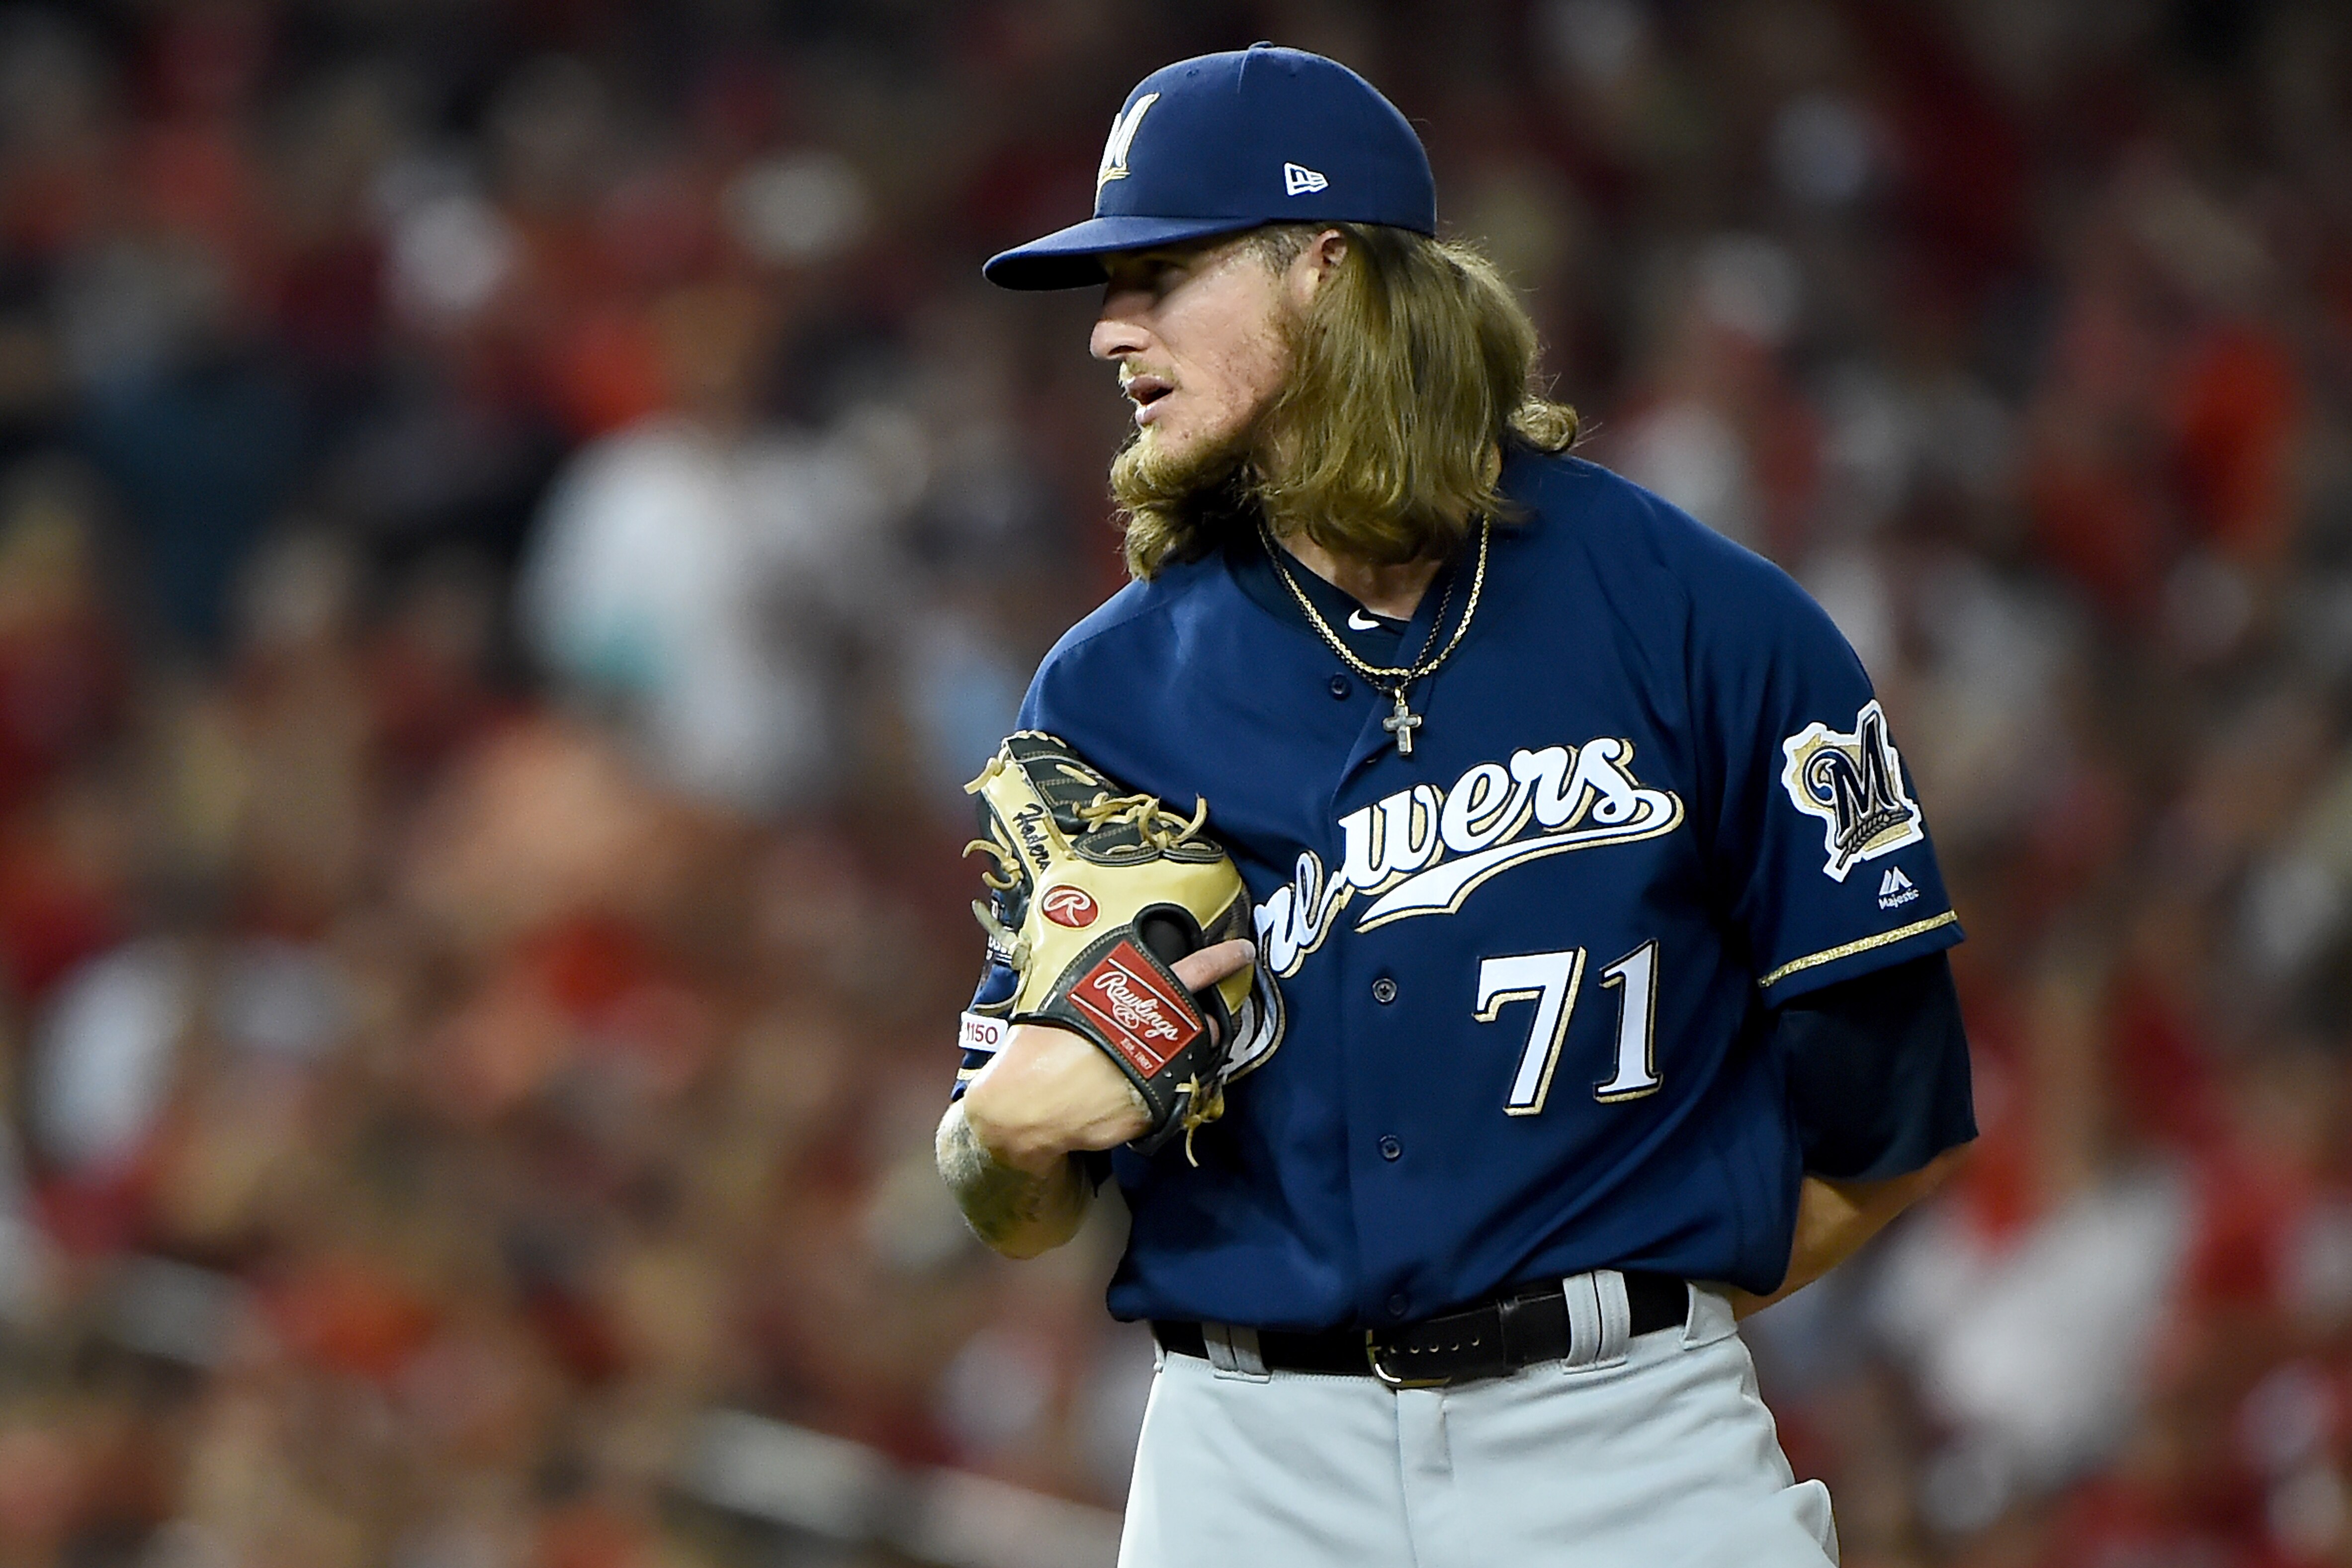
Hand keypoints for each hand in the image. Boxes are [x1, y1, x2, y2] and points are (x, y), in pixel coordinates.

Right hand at [961, 939, 1256, 1173]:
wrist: (1025, 1109)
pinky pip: (1167, 1097)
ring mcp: (1159, 1075)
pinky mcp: (1154, 1111)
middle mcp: (1154, 1036)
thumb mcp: (1069, 1003)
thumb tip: (1117, 987)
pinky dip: (1154, 1092)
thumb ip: (1101, 993)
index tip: (1246, 952)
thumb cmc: (1036, 1049)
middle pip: (1202, 1024)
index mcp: (1131, 999)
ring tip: (1157, 1056)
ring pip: (1192, 1061)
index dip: (1222, 960)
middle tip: (1192, 1023)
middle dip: (1203, 1024)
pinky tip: (1125, 1091)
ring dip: (1185, 1056)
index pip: (1191, 972)